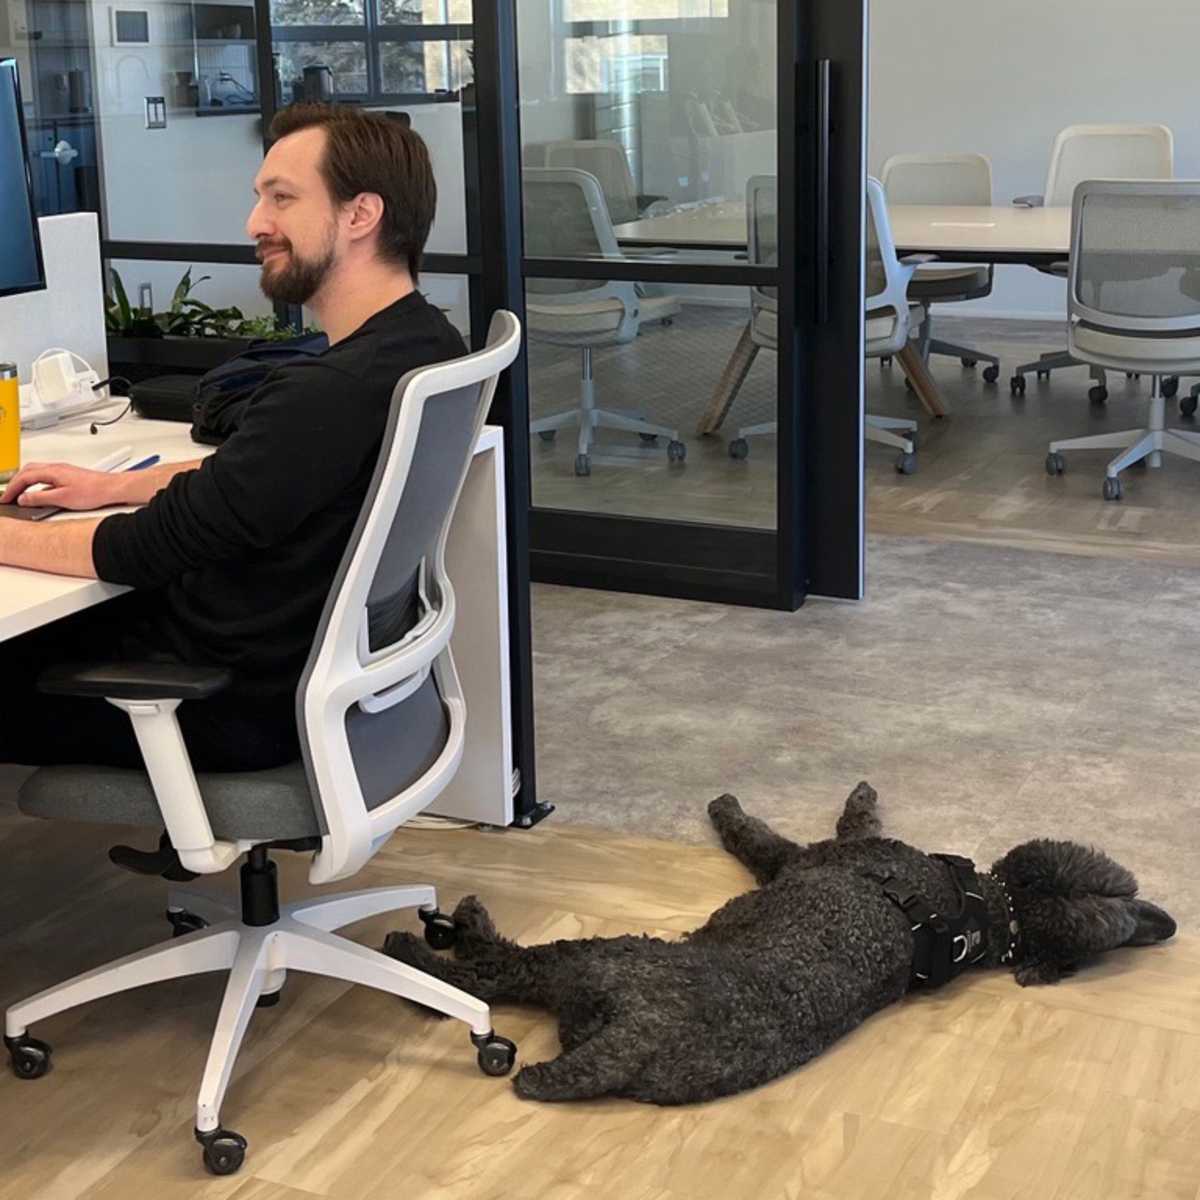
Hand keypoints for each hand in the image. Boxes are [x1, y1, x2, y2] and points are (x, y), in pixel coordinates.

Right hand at [0, 462, 122, 510]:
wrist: (113, 488)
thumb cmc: (94, 491)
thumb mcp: (62, 499)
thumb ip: (40, 499)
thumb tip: (24, 499)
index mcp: (52, 471)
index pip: (24, 477)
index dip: (12, 488)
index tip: (5, 498)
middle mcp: (56, 468)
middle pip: (28, 471)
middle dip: (15, 483)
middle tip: (8, 495)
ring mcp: (63, 471)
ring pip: (37, 473)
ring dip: (25, 482)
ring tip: (19, 494)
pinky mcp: (69, 476)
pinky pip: (46, 478)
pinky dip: (37, 485)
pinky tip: (39, 495)